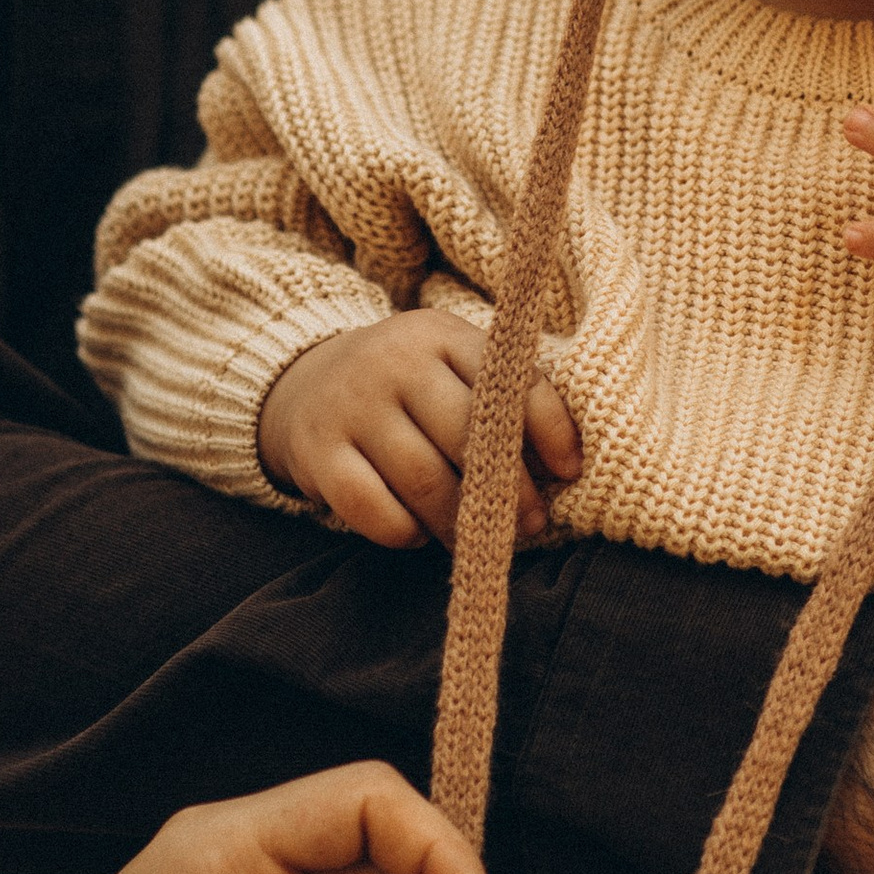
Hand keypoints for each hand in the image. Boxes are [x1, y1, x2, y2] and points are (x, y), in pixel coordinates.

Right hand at [259, 313, 582, 549]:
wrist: (304, 380)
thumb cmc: (407, 385)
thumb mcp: (451, 365)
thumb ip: (503, 398)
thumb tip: (565, 466)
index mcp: (439, 334)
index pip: (506, 378)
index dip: (547, 428)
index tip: (569, 472)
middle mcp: (392, 361)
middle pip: (465, 433)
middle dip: (509, 489)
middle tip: (531, 524)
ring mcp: (350, 405)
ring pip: (422, 478)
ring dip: (461, 521)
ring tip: (483, 540)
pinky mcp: (317, 452)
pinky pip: (372, 508)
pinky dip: (405, 531)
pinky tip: (418, 532)